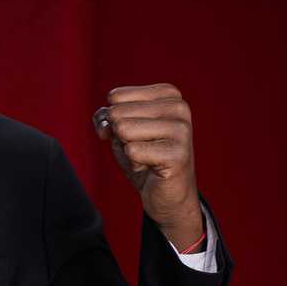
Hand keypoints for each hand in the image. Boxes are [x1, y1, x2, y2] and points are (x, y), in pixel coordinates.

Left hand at [93, 83, 203, 249]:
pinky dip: (134, 163)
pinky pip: (132, 151)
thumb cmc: (142, 155)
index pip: (115, 96)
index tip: (132, 132)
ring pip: (123, 129)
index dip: (112, 119)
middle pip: (117, 113)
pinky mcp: (178, 154)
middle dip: (119, 135)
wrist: (165, 192)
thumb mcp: (117, 129)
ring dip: (127, 149)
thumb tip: (106, 126)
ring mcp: (181, 130)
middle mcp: (179, 107)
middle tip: (141, 147)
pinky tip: (152, 167)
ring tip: (146, 156)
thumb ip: (105, 117)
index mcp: (168, 94)